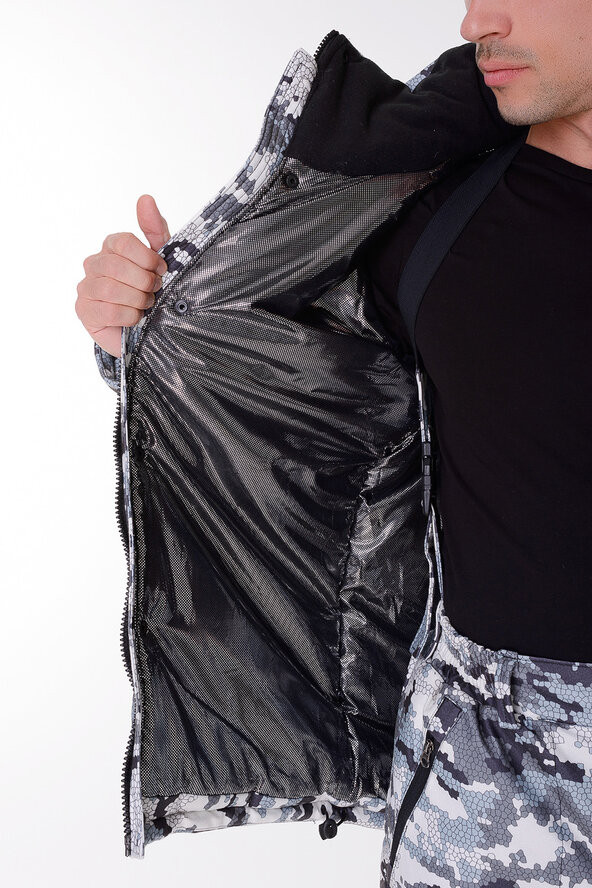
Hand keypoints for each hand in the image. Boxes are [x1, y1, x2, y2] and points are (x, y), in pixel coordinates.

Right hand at [76, 194, 170, 357]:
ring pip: (111, 289)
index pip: (123, 242)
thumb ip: (155, 230)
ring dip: (137, 300)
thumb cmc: (152, 290)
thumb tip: (145, 198)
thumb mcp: (160, 259)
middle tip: (155, 291)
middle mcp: (94, 264)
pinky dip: (128, 316)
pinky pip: (107, 311)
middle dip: (144, 282)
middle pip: (117, 266)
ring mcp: (86, 287)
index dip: (147, 258)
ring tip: (146, 305)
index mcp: (111, 247)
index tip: (161, 269)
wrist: (147, 327)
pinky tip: (135, 318)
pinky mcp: (84, 311)